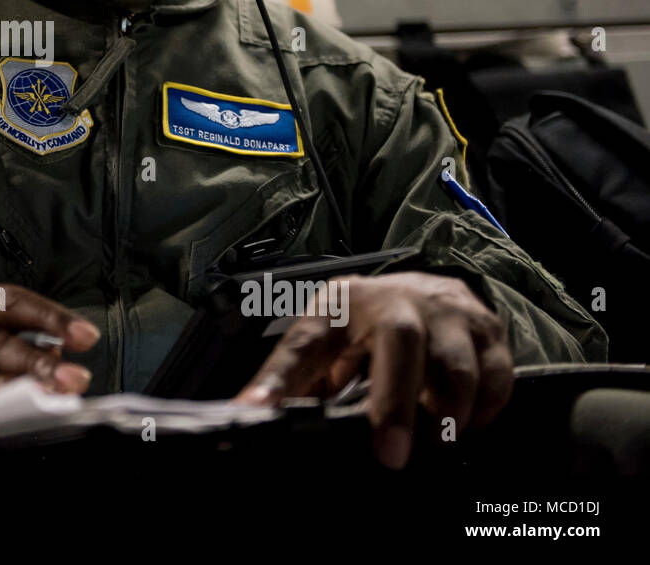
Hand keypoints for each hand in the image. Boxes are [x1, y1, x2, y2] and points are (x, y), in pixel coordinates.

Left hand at [234, 271, 513, 468]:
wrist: (419, 290)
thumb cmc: (362, 326)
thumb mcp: (322, 345)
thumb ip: (292, 381)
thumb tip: (252, 414)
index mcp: (339, 305)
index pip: (304, 341)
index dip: (280, 378)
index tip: (257, 412)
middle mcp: (394, 298)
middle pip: (399, 340)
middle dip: (396, 404)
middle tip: (391, 457)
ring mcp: (446, 309)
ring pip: (456, 363)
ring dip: (446, 414)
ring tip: (432, 442)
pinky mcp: (486, 326)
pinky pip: (497, 376)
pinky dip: (484, 409)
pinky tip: (464, 423)